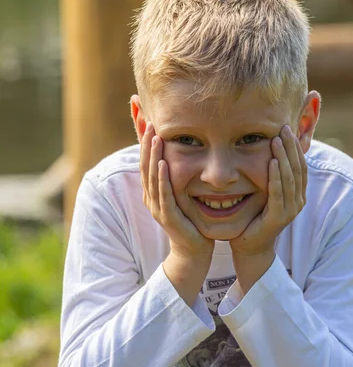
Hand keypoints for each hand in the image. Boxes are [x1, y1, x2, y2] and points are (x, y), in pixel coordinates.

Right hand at [140, 123, 214, 297]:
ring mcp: (157, 207)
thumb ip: (181, 175)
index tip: (145, 116)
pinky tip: (164, 163)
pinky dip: (162, 178)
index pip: (146, 159)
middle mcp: (151, 197)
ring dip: (152, 155)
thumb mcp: (184, 193)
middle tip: (147, 117)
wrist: (195, 251)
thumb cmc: (191, 220)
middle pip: (144, 164)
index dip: (144, 139)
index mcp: (153, 190)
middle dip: (145, 141)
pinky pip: (163, 194)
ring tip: (154, 135)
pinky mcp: (167, 217)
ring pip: (151, 176)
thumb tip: (182, 153)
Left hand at [229, 124, 306, 263]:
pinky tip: (271, 162)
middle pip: (297, 168)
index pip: (300, 165)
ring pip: (290, 178)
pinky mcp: (279, 218)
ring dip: (283, 157)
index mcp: (297, 193)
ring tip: (276, 140)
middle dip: (290, 147)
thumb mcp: (265, 192)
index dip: (295, 147)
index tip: (286, 129)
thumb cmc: (255, 217)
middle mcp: (298, 201)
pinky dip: (275, 177)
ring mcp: (290, 210)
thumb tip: (269, 150)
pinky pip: (278, 193)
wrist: (250, 246)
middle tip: (283, 128)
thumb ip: (272, 176)